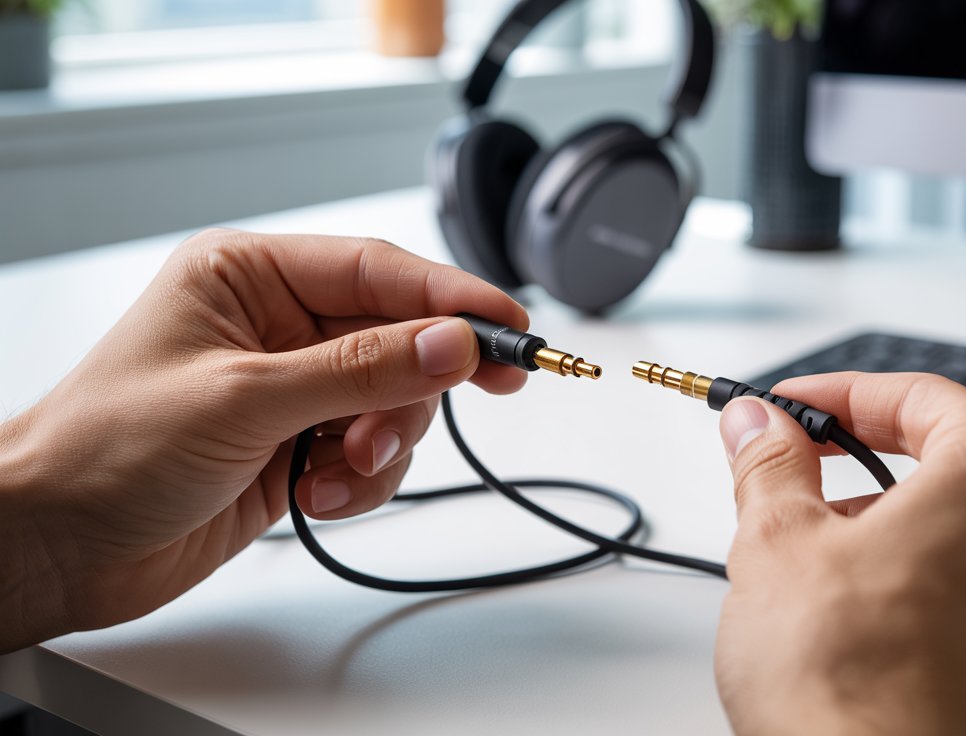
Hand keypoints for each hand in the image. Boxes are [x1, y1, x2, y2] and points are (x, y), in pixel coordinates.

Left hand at [0, 229, 526, 651]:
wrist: (52, 546)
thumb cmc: (104, 450)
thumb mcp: (244, 398)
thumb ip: (362, 370)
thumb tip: (456, 344)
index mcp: (250, 275)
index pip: (380, 271)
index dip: (454, 298)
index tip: (515, 328)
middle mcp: (277, 325)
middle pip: (401, 337)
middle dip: (417, 387)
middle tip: (462, 405)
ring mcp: (291, 387)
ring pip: (396, 401)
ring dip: (383, 445)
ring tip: (336, 473)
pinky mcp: (298, 444)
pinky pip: (372, 452)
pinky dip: (361, 480)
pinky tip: (316, 496)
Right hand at [713, 372, 965, 734]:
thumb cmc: (851, 683)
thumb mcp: (778, 541)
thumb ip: (770, 464)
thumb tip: (761, 428)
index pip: (922, 397)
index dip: (841, 394)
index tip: (791, 408)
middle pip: (949, 457)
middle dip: (863, 458)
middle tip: (793, 466)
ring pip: (962, 524)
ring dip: (887, 519)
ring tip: (810, 549)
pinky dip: (914, 574)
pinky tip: (851, 604)